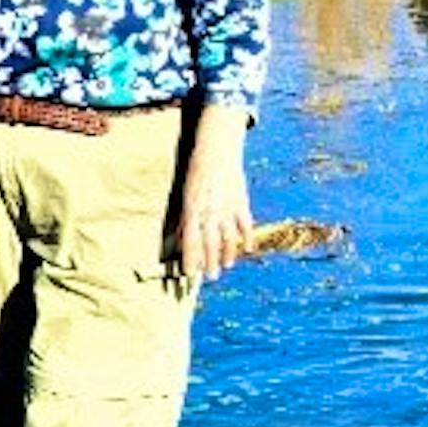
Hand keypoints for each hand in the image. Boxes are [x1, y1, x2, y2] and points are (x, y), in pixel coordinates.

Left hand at [178, 107, 253, 281]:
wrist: (218, 149)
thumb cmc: (197, 170)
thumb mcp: (186, 193)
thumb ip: (186, 216)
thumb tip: (181, 238)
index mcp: (192, 209)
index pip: (191, 241)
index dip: (191, 258)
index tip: (190, 274)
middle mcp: (210, 211)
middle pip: (210, 243)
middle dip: (209, 262)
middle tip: (211, 277)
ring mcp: (227, 207)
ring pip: (228, 236)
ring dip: (227, 253)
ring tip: (226, 266)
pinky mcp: (240, 201)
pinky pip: (244, 224)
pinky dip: (246, 237)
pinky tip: (246, 248)